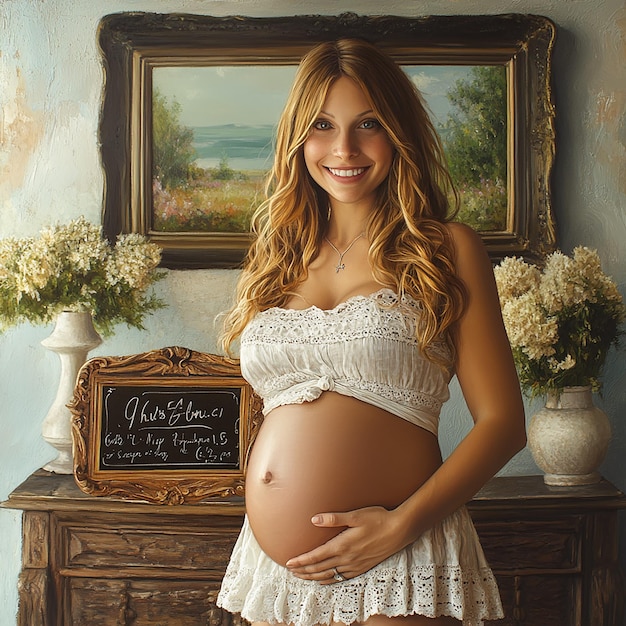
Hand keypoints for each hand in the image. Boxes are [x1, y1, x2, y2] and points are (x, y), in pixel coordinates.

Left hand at [285, 506, 408, 583]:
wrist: (399, 530)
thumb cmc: (378, 519)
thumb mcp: (356, 515)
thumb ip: (334, 518)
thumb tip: (314, 519)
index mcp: (342, 545)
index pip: (316, 557)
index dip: (301, 561)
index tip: (289, 563)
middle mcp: (346, 558)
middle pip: (319, 569)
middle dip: (303, 570)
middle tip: (291, 571)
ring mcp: (354, 565)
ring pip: (329, 575)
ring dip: (313, 577)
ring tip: (302, 576)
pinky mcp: (362, 567)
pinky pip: (341, 578)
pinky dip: (329, 581)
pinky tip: (324, 580)